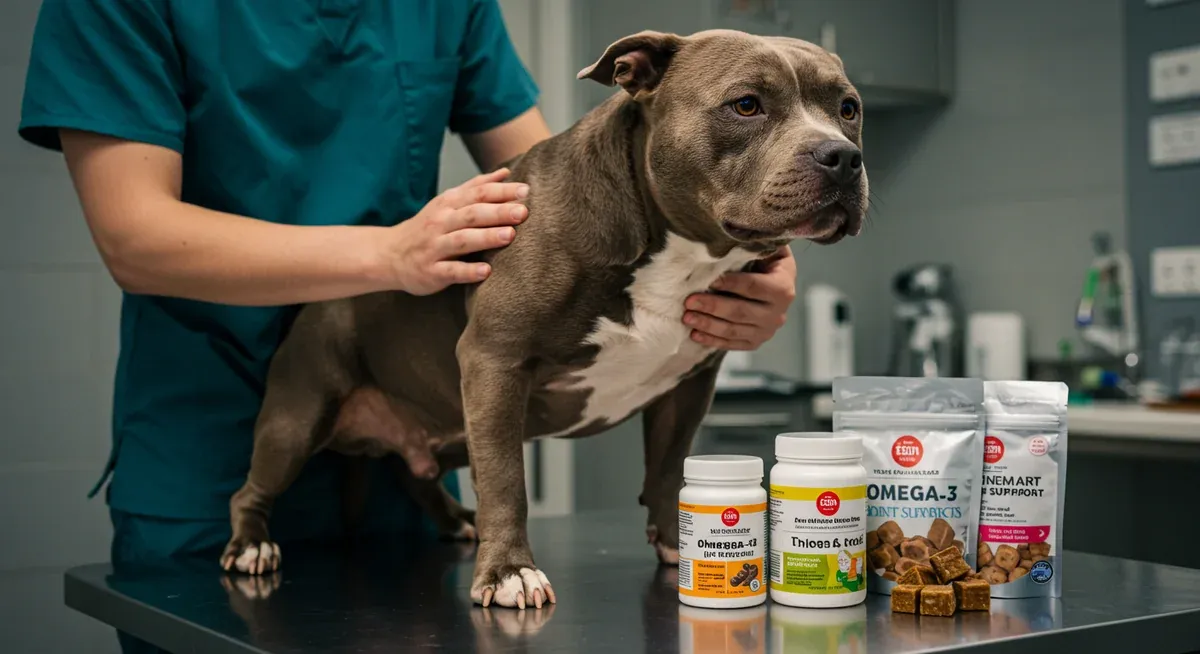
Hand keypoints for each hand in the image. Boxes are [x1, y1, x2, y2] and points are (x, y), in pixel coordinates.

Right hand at [385, 168, 528, 294]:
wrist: (389, 255)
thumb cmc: (428, 228)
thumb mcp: (447, 203)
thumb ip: (476, 187)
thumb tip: (505, 172)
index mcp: (448, 204)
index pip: (477, 193)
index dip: (501, 191)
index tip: (526, 191)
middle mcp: (440, 223)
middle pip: (472, 214)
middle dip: (498, 212)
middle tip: (523, 212)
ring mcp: (434, 248)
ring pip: (462, 240)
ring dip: (486, 237)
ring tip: (509, 235)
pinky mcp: (431, 271)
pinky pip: (450, 271)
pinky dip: (468, 271)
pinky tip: (486, 271)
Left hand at [682, 246, 796, 349]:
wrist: (777, 284)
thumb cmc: (765, 261)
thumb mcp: (766, 249)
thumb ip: (754, 244)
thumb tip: (732, 235)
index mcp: (783, 288)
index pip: (753, 287)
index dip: (730, 284)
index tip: (709, 281)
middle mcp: (778, 313)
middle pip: (740, 312)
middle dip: (712, 307)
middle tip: (689, 302)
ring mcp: (767, 331)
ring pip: (733, 331)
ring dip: (708, 325)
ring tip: (687, 317)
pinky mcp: (755, 342)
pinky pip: (732, 344)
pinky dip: (712, 341)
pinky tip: (694, 335)